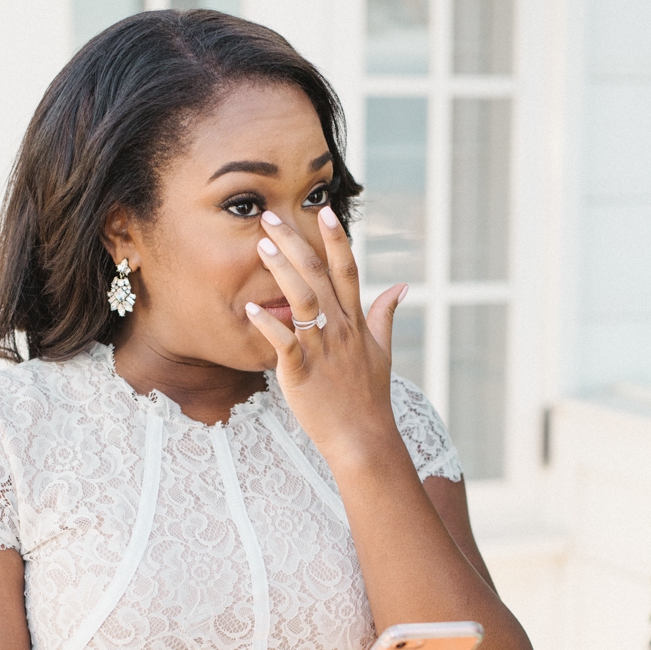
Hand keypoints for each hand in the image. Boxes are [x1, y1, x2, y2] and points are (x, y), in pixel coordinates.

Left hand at [244, 205, 406, 467]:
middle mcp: (341, 330)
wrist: (363, 439)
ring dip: (282, 271)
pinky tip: (249, 308)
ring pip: (302, 301)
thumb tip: (401, 286)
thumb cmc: (369, 397)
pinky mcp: (302, 373)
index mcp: (357, 323)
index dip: (336, 240)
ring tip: (262, 246)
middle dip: (295, 243)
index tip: (324, 210)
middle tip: (272, 216)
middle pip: (318, 276)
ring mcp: (322, 350)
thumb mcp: (383, 352)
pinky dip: (268, 326)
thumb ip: (385, 315)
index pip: (348, 271)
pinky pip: (284, 344)